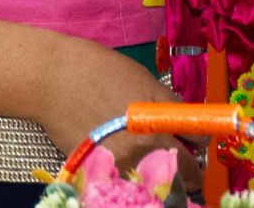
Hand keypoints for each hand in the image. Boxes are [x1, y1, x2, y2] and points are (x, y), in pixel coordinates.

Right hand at [35, 38, 199, 190]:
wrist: (54, 79)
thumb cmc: (99, 70)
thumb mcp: (143, 80)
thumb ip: (166, 104)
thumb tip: (181, 119)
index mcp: (162, 116)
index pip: (197, 139)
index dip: (199, 142)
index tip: (196, 146)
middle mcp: (148, 143)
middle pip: (186, 170)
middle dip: (191, 172)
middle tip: (190, 173)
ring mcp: (125, 161)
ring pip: (157, 182)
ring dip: (163, 179)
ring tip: (161, 175)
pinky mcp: (102, 171)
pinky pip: (129, 182)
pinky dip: (135, 181)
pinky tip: (133, 172)